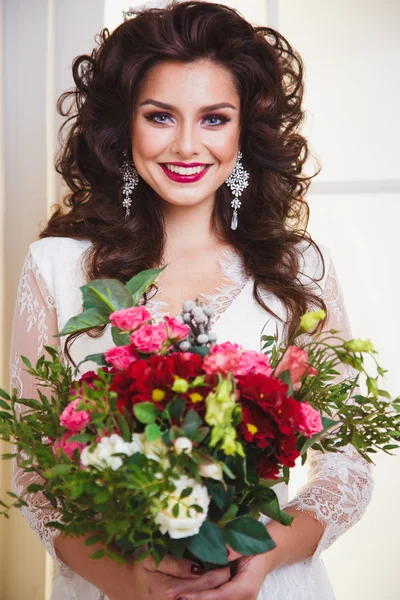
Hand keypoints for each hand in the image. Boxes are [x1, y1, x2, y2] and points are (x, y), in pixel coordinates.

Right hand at [106, 553, 230, 599]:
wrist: (130, 587)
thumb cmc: (142, 569)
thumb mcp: (154, 560)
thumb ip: (176, 565)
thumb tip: (198, 568)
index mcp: (171, 590)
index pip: (205, 581)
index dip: (221, 570)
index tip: (230, 558)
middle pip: (210, 592)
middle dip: (224, 580)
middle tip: (234, 566)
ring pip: (207, 598)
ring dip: (219, 590)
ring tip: (229, 575)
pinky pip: (200, 598)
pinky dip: (210, 594)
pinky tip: (217, 587)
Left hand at [174, 547, 269, 599]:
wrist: (266, 555)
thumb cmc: (256, 548)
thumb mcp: (247, 546)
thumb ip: (235, 549)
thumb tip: (224, 550)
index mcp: (246, 587)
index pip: (220, 595)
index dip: (201, 597)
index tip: (182, 596)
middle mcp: (245, 599)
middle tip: (172, 597)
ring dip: (197, 599)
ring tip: (176, 598)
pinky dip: (203, 598)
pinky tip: (187, 596)